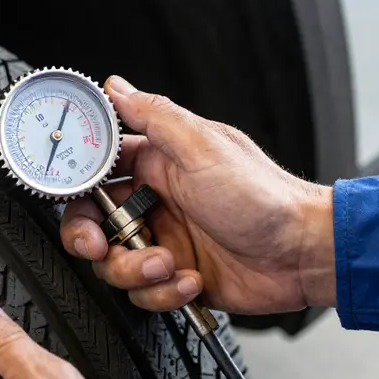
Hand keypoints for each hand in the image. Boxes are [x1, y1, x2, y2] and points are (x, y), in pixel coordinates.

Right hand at [60, 76, 334, 315]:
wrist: (304, 255)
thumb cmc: (264, 196)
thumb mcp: (204, 148)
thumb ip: (155, 116)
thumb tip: (115, 87)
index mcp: (155, 163)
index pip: (95, 169)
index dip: (76, 185)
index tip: (75, 198)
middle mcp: (152, 202)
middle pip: (91, 221)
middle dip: (89, 238)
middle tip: (101, 245)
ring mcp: (161, 240)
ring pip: (112, 262)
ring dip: (134, 269)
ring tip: (167, 263)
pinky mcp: (172, 275)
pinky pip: (142, 291)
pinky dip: (162, 291)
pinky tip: (190, 279)